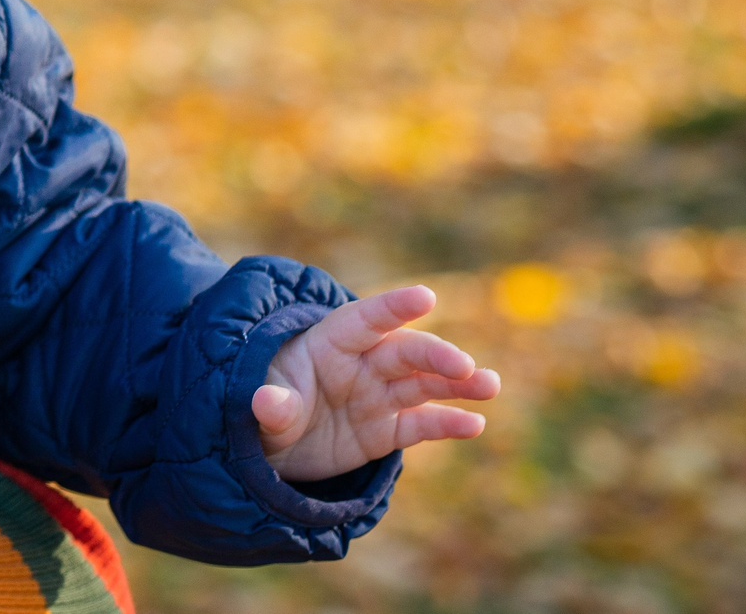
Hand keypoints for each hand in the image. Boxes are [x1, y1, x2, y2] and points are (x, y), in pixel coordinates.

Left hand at [253, 285, 500, 483]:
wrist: (262, 449)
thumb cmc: (258, 410)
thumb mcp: (255, 407)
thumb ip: (270, 404)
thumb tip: (268, 402)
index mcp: (325, 344)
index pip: (363, 320)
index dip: (393, 308)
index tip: (426, 296)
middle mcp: (358, 365)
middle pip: (403, 352)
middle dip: (435, 355)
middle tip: (466, 366)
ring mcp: (374, 397)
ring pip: (422, 384)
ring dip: (457, 384)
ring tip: (489, 385)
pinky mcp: (382, 431)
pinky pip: (419, 424)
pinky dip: (447, 423)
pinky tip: (474, 424)